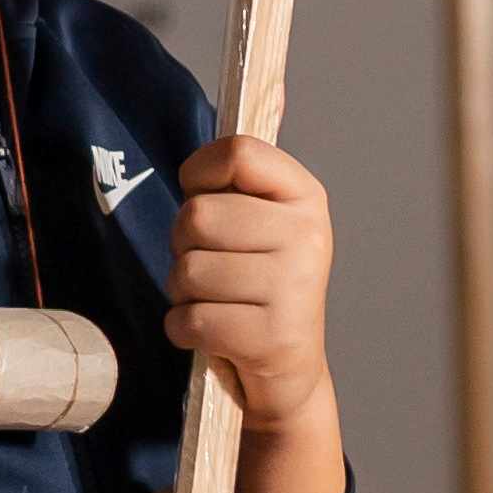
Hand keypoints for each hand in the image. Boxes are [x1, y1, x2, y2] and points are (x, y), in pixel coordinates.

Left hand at [168, 135, 339, 433]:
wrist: (288, 368)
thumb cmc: (255, 279)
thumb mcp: (256, 219)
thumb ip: (234, 178)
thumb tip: (240, 124)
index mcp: (306, 197)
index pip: (238, 152)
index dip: (200, 174)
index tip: (206, 197)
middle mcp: (310, 237)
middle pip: (197, 215)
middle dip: (184, 244)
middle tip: (211, 264)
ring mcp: (295, 289)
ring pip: (188, 270)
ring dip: (183, 290)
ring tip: (216, 299)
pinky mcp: (273, 339)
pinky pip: (189, 320)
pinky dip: (183, 329)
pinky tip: (213, 332)